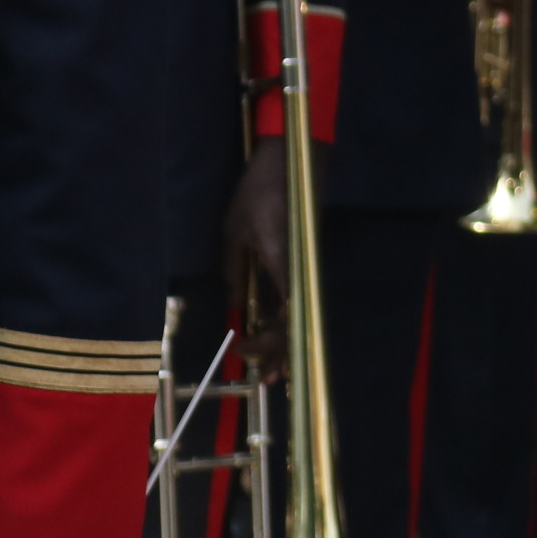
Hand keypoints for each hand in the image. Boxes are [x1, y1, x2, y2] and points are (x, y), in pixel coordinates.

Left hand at [222, 138, 312, 378]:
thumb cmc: (258, 192)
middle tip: (264, 378)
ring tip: (273, 367)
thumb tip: (234, 305)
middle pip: (297, 323)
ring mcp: (304, 264)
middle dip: (281, 354)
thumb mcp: (233, 230)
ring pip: (299, 313)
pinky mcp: (302, 257)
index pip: (284, 317)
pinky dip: (286, 319)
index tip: (242, 348)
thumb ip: (233, 270)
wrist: (290, 159)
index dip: (267, 342)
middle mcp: (300, 270)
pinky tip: (274, 328)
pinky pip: (296, 296)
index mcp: (284, 265)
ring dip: (285, 341)